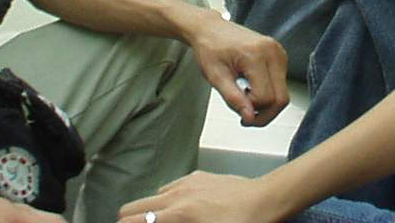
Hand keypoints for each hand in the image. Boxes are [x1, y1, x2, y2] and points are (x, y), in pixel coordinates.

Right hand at [119, 171, 277, 222]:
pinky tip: (180, 209)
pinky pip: (173, 187)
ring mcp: (188, 182)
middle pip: (134, 206)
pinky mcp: (199, 177)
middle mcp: (179, 194)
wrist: (266, 199)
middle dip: (129, 221)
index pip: (134, 221)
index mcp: (179, 213)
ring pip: (154, 196)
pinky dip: (169, 199)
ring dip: (151, 211)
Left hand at [186, 10, 287, 125]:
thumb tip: (249, 117)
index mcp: (256, 54)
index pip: (266, 97)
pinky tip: (252, 88)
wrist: (210, 30)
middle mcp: (272, 51)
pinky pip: (281, 85)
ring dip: (266, 104)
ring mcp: (278, 52)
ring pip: (283, 94)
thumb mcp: (216, 77)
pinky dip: (268, 93)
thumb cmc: (210, 48)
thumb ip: (234, 99)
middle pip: (281, 98)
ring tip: (245, 97)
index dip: (252, 111)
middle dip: (263, 113)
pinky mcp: (280, 56)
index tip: (238, 111)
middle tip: (245, 115)